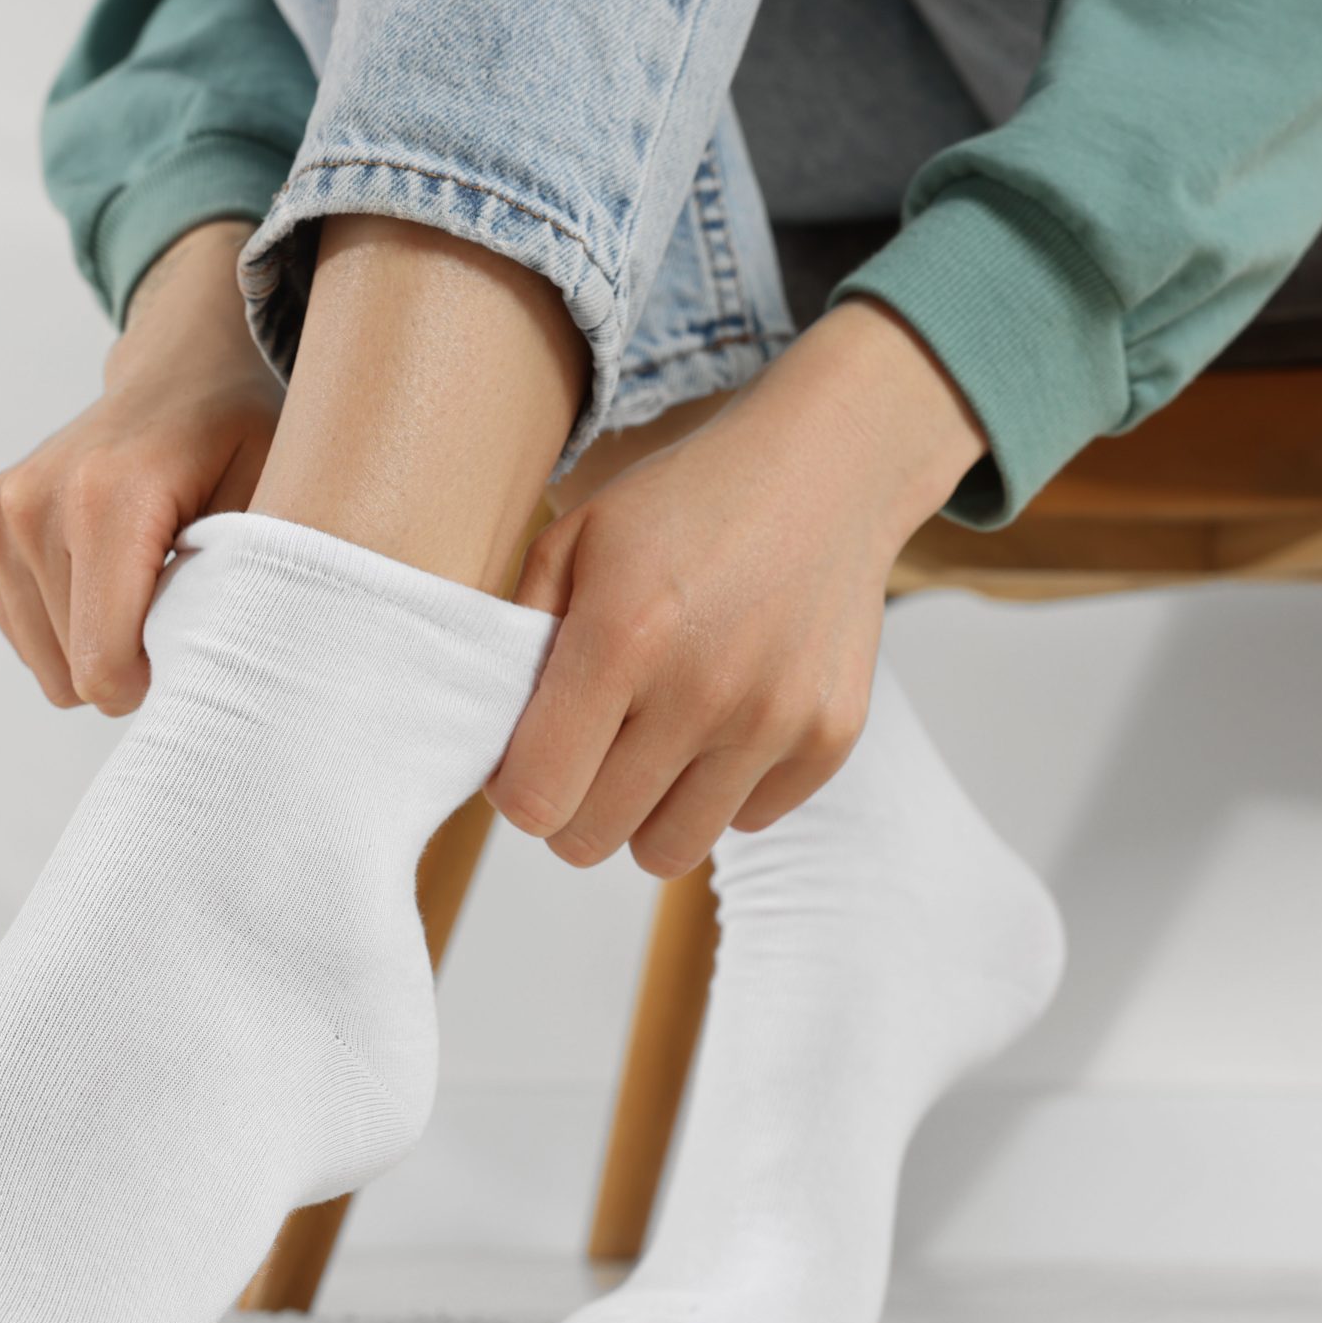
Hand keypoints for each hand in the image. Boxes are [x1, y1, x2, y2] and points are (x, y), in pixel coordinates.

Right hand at [0, 221, 278, 714]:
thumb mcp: (273, 505)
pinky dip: (63, 617)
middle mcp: (33, 503)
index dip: (154, 682)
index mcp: (106, 500)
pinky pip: (18, 631)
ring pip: (42, 662)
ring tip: (136, 575)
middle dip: (127, 660)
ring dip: (94, 639)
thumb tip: (211, 677)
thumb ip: (241, 591)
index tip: (190, 637)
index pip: (102, 667)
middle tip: (170, 595)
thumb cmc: (235, 444)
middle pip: (70, 675)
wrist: (178, 373)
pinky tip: (99, 566)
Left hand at [485, 299, 986, 876]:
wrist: (825, 470)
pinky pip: (744, 823)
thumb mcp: (573, 542)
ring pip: (667, 852)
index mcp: (622, 637)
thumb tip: (492, 748)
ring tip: (646, 749)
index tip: (527, 756)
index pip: (536, 799)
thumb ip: (517, 644)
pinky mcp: (829, 738)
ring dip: (642, 815)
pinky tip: (720, 722)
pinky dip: (720, 792)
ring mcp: (775, 721)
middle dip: (569, 807)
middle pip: (592, 839)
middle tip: (581, 754)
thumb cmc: (682, 507)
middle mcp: (703, 690)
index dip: (516, 790)